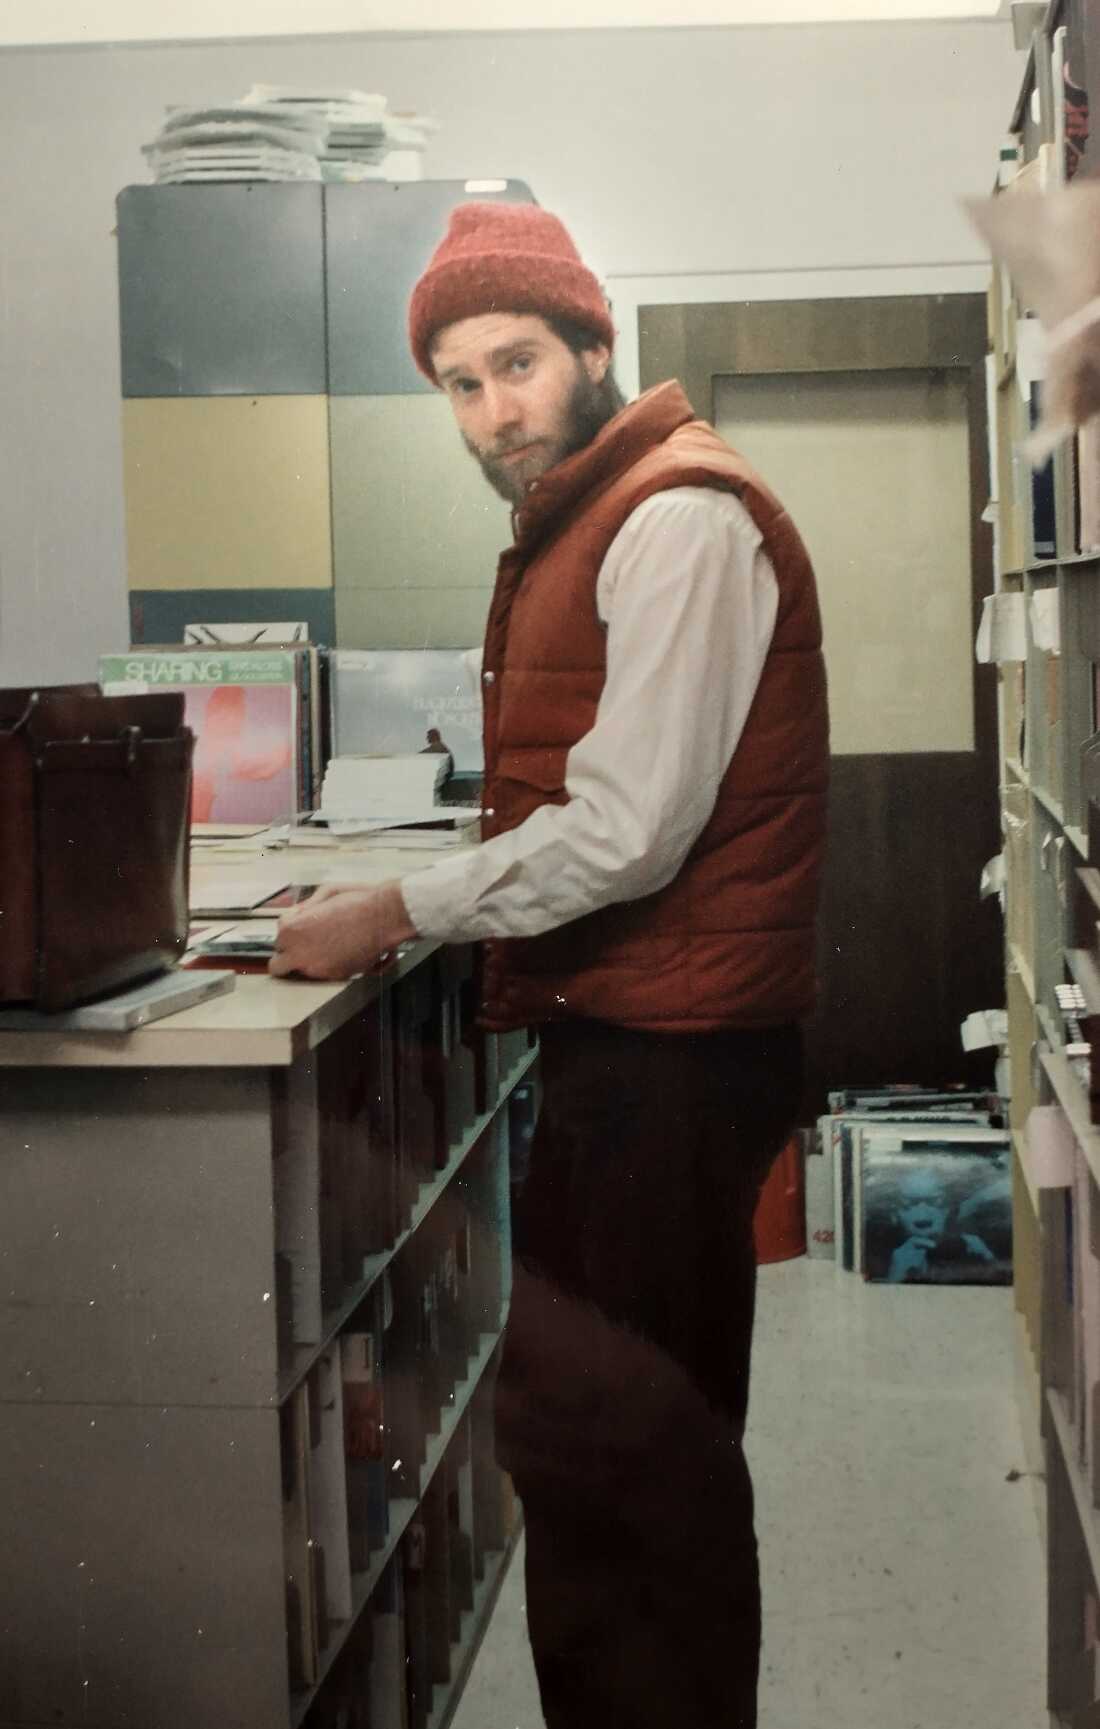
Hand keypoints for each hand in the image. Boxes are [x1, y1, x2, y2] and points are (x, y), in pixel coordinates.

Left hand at [268, 881, 417, 980]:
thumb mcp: (325, 893)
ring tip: (328, 944)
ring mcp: (317, 969)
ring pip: (303, 971)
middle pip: (279, 965)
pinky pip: (324, 973)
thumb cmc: (358, 902)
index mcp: (292, 931)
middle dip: (289, 956)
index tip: (301, 925)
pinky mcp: (336, 976)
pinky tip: (341, 950)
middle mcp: (300, 954)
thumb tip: (301, 914)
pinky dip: (329, 964)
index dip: (290, 931)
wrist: (384, 917)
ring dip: (310, 959)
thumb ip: (306, 907)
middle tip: (303, 945)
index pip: (277, 938)